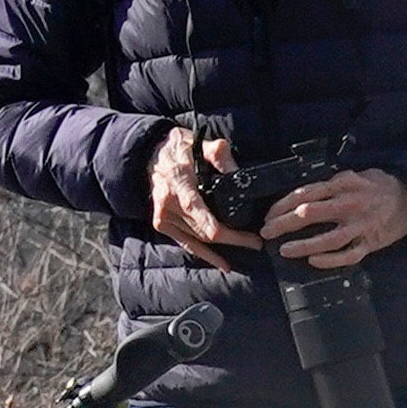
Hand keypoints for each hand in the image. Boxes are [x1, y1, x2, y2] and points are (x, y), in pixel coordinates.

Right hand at [145, 128, 254, 256]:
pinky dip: (204, 254)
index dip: (227, 232)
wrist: (149, 154)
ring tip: (247, 246)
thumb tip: (240, 175)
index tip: (250, 238)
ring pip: (198, 239)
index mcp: (179, 184)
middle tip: (257, 243)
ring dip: (222, 248)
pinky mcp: (161, 223)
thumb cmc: (178, 149)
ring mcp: (163, 216)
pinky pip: (186, 243)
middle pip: (205, 232)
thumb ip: (221, 156)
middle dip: (233, 240)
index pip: (202, 216)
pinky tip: (221, 262)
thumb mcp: (201, 145)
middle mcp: (168, 204)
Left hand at [263, 168, 406, 269]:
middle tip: (266, 232)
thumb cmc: (378, 187)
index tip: (268, 214)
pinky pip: (349, 254)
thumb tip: (301, 195)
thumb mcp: (354, 176)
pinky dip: (330, 260)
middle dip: (283, 224)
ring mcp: (361, 225)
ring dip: (303, 245)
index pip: (305, 194)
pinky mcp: (372, 242)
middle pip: (310, 214)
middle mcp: (350, 205)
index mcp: (343, 185)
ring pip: (328, 239)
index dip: (282, 205)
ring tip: (284, 250)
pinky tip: (313, 261)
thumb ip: (330, 185)